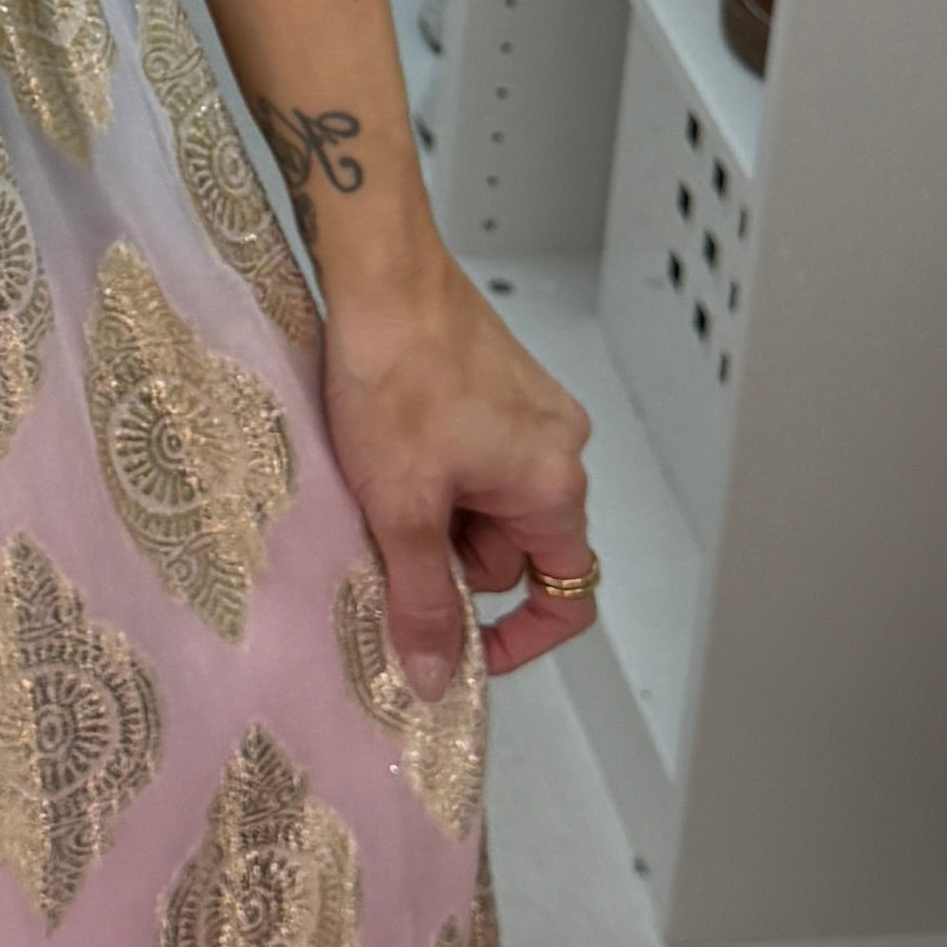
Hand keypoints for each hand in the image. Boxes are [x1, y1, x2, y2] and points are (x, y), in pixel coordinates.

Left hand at [319, 244, 595, 698]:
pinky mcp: (498, 387)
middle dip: (451, 557)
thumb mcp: (401, 508)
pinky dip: (434, 470)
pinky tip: (390, 446)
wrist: (380, 274)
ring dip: (438, 510)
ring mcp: (530, 413)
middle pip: (514, 551)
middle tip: (389, 533)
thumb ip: (422, 599)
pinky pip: (474, 459)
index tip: (464, 651)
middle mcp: (558, 447)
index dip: (519, 639)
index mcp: (553, 485)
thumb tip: (436, 672)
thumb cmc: (396, 370)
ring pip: (486, 505)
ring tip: (384, 476)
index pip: (567, 595)